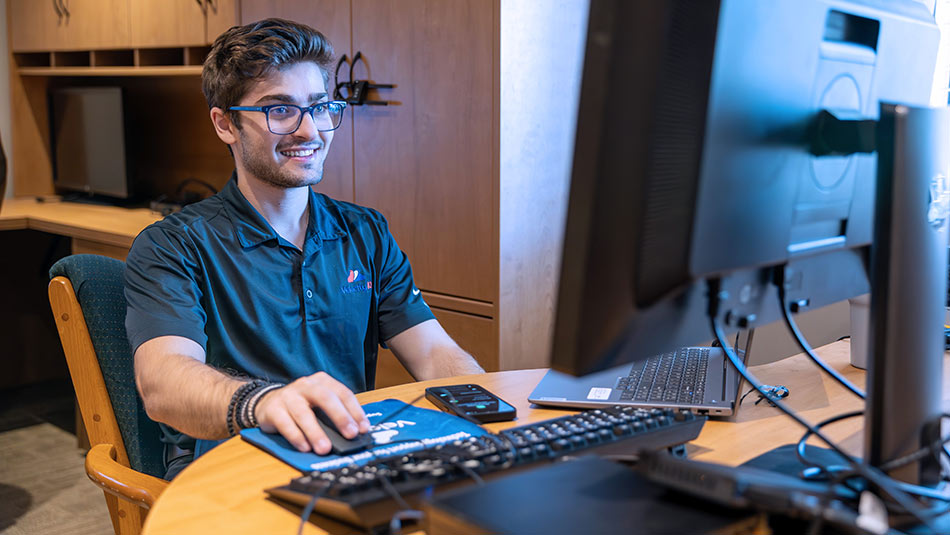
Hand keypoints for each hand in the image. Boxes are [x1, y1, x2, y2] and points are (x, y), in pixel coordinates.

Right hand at [254, 372, 370, 454]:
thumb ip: (334, 415)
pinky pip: (285, 424)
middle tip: (350, 434)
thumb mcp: (319, 404)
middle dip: (340, 417)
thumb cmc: (301, 405)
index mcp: (322, 381)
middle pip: (325, 398)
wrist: (267, 403)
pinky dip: (296, 437)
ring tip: (325, 449)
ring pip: (303, 413)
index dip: (355, 411)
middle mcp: (305, 386)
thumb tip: (353, 434)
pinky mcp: (272, 409)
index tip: (363, 429)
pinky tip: (305, 447)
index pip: (343, 393)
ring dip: (316, 433)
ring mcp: (288, 396)